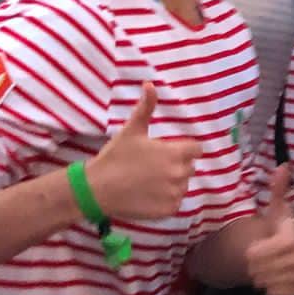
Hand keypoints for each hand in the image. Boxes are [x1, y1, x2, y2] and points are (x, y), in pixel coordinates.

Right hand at [88, 84, 200, 220]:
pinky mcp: (168, 210)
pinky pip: (175, 203)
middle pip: (189, 167)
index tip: (168, 151)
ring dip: (171, 183)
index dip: (184, 149)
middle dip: (176, 165)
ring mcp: (175, 193)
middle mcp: (180, 174)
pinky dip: (165, 200)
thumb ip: (146, 107)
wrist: (97, 189)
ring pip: (182, 186)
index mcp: (176, 153)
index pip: (197, 149)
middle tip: (152, 167)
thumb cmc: (115, 157)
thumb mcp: (132, 130)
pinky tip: (147, 195)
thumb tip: (150, 84)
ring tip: (148, 181)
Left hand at [245, 165, 293, 294]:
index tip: (250, 252)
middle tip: (251, 264)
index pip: (282, 245)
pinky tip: (269, 283)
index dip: (263, 250)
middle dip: (258, 267)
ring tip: (259, 272)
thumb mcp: (276, 210)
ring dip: (263, 279)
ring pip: (278, 280)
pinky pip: (286, 293)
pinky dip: (274, 291)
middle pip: (275, 266)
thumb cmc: (281, 228)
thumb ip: (278, 191)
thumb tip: (282, 166)